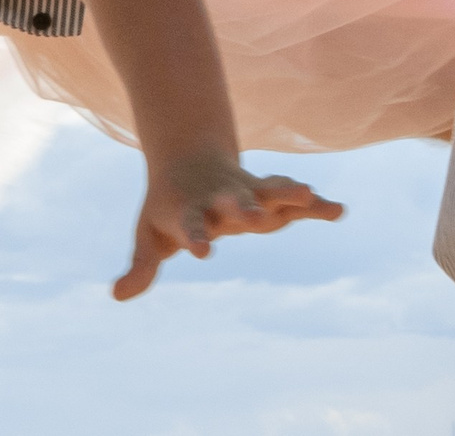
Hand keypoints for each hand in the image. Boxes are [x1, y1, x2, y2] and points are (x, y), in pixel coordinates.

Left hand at [112, 149, 342, 300]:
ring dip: (287, 193)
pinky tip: (338, 210)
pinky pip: (292, 198)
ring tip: (310, 195)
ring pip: (267, 190)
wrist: (188, 158)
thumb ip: (141, 267)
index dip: (195, 237)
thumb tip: (116, 296)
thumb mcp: (149, 236)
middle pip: (232, 202)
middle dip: (244, 209)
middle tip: (256, 217)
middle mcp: (219, 198)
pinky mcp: (266, 191)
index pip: (190, 225)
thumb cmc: (166, 207)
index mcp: (188, 210)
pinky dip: (314, 204)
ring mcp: (245, 191)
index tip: (201, 251)